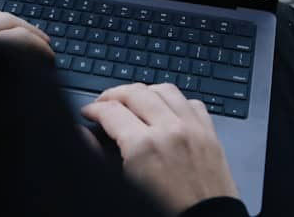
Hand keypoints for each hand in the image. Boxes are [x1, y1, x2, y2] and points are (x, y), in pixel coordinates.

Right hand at [82, 83, 238, 213]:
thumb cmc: (166, 215)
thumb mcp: (124, 188)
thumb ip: (99, 156)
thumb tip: (83, 134)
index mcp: (144, 147)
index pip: (111, 111)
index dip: (93, 109)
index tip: (89, 112)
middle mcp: (170, 130)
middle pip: (135, 92)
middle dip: (114, 95)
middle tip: (104, 103)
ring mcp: (193, 130)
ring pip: (164, 90)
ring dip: (144, 92)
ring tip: (134, 101)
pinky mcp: (210, 136)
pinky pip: (191, 103)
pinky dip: (175, 101)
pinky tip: (167, 110)